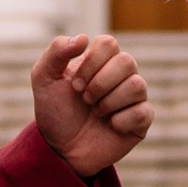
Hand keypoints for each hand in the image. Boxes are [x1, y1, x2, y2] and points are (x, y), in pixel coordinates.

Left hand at [33, 34, 151, 176]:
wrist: (59, 148)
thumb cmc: (54, 110)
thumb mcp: (44, 78)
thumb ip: (57, 51)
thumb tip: (83, 38)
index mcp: (101, 60)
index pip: (108, 43)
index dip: (91, 64)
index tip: (74, 84)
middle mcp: (121, 75)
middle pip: (126, 62)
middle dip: (99, 84)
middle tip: (85, 99)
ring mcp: (133, 97)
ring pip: (136, 85)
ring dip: (108, 102)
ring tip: (96, 112)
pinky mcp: (141, 120)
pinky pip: (142, 112)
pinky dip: (120, 121)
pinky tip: (110, 126)